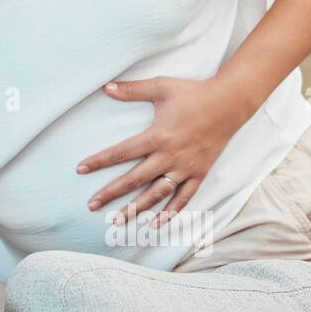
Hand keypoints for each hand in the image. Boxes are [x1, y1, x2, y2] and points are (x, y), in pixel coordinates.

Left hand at [77, 75, 252, 228]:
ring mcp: (185, 168)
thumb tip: (106, 87)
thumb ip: (132, 89)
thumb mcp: (161, 87)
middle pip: (135, 179)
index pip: (121, 152)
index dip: (99, 161)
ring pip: (157, 194)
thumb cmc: (194, 93)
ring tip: (119, 220)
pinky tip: (158, 224)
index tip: (80, 169)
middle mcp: (170, 156)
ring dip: (137, 208)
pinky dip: (171, 212)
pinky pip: (184, 197)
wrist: (230, 103)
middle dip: (112, 193)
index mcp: (158, 136)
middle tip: (92, 205)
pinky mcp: (199, 173)